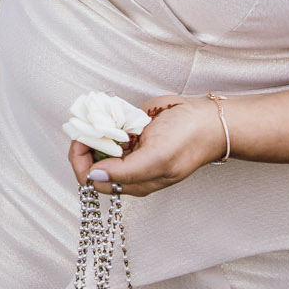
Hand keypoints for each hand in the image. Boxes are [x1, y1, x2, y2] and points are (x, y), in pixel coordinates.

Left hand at [69, 94, 224, 197]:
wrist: (207, 120)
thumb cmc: (188, 141)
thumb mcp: (158, 158)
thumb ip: (125, 172)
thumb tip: (93, 177)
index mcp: (132, 182)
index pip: (92, 180)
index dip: (81, 161)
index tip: (83, 140)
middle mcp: (128, 168)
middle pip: (90, 161)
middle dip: (85, 142)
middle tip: (89, 124)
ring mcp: (129, 150)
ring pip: (97, 142)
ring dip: (93, 127)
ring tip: (100, 114)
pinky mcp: (132, 132)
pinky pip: (108, 127)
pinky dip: (104, 116)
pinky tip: (110, 107)